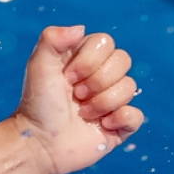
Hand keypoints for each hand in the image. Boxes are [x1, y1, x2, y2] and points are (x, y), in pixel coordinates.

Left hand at [11, 24, 143, 173]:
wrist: (38, 144)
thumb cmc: (37, 104)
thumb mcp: (38, 67)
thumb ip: (51, 40)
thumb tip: (80, 28)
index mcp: (85, 59)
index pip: (106, 42)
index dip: (89, 60)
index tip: (67, 76)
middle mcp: (102, 76)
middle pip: (123, 61)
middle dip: (97, 81)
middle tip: (76, 95)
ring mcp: (112, 100)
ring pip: (129, 88)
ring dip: (101, 103)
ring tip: (82, 113)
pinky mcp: (120, 125)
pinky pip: (137, 115)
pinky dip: (119, 120)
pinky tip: (100, 126)